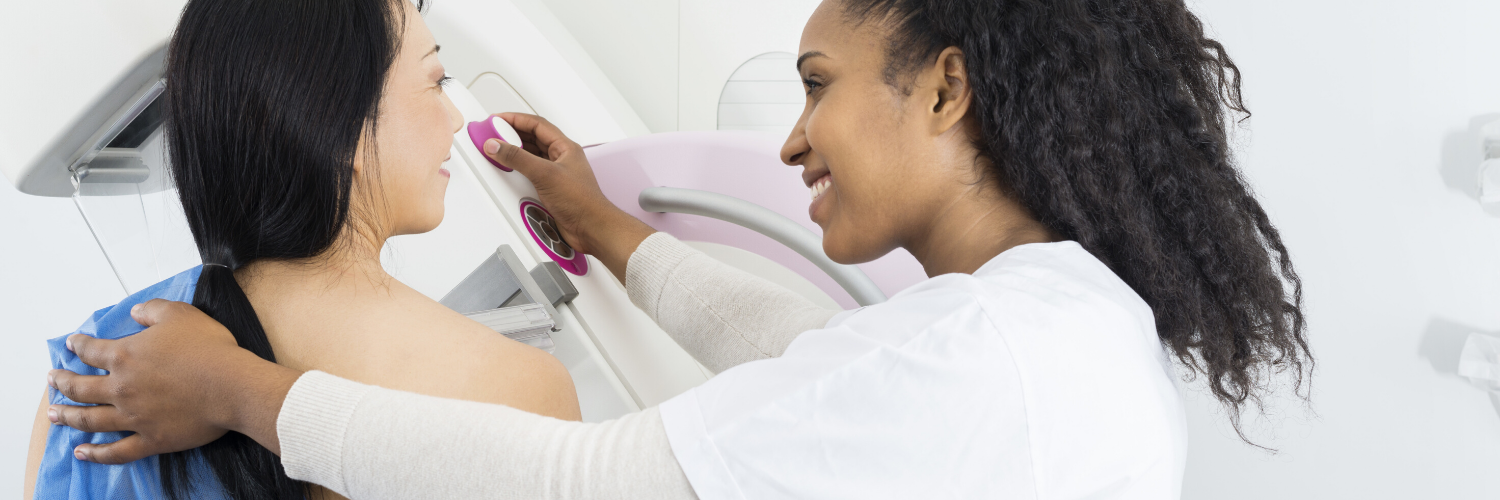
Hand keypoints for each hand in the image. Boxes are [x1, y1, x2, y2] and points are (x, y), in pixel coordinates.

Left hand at [47, 299, 299, 463]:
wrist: (233, 386)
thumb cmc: (209, 349)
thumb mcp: (180, 314)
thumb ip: (152, 310)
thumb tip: (134, 312)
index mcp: (125, 357)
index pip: (91, 351)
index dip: (78, 345)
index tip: (71, 344)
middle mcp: (121, 389)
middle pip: (80, 388)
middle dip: (62, 383)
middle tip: (52, 380)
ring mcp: (133, 417)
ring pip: (90, 420)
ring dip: (68, 417)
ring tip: (53, 415)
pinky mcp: (151, 439)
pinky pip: (117, 451)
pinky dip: (97, 454)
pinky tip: (82, 453)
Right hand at [485, 113, 655, 281]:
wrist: (591, 228)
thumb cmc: (583, 202)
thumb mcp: (545, 174)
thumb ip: (518, 158)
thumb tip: (498, 145)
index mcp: (565, 147)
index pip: (537, 124)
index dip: (516, 119)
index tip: (498, 120)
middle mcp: (560, 159)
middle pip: (533, 138)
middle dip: (513, 134)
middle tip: (495, 134)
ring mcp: (556, 174)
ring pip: (531, 156)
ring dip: (515, 153)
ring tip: (499, 150)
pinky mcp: (551, 189)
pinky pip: (530, 173)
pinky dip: (518, 170)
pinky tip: (510, 172)